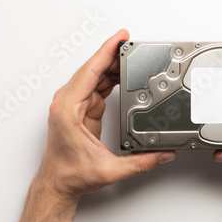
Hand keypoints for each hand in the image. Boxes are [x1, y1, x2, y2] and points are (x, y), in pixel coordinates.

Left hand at [37, 29, 175, 199]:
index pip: (89, 72)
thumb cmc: (70, 175)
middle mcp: (68, 103)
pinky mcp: (81, 108)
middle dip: (114, 54)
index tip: (120, 38)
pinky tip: (123, 74)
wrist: (58, 183)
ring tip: (133, 57)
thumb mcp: (109, 170)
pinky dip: (111, 78)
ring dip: (113, 65)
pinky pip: (97, 85)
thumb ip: (140, 163)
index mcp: (68, 110)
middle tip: (134, 44)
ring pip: (95, 75)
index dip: (106, 52)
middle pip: (93, 69)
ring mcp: (74, 104)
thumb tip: (163, 154)